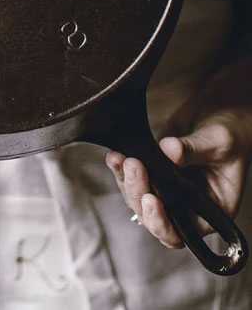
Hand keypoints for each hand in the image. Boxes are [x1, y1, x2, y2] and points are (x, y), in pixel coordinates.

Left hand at [105, 111, 249, 248]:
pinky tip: (116, 156)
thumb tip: (168, 150)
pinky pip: (132, 177)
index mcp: (208, 211)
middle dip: (139, 194)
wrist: (220, 114)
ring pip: (138, 199)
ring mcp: (168, 189)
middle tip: (134, 167)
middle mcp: (186, 205)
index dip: (162, 222)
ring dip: (126, 182)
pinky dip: (121, 169)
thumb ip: (194, 148)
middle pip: (154, 216)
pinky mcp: (154, 170)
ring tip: (122, 159)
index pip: (181, 232)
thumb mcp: (218, 141)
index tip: (151, 200)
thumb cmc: (230, 134)